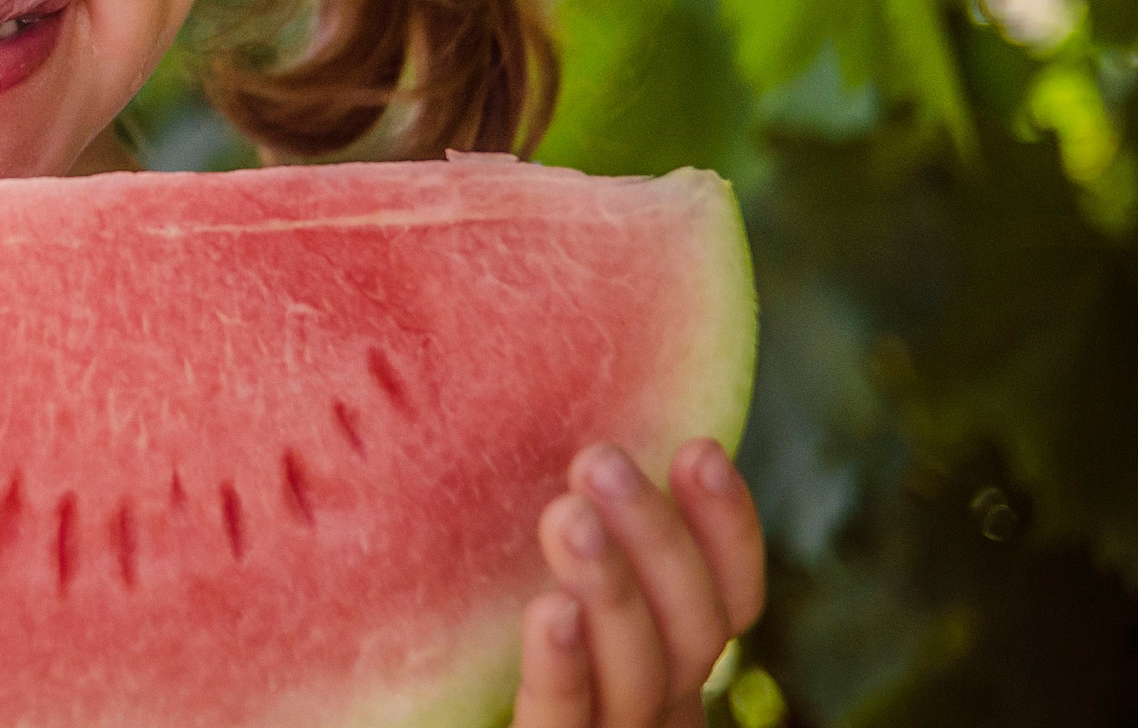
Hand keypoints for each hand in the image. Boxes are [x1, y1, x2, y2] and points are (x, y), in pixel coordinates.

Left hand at [512, 438, 764, 727]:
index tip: (700, 449)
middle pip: (691, 634)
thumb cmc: (486, 673)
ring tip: (570, 513)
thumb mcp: (543, 603)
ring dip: (612, 590)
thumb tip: (578, 438)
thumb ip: (574, 542)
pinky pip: (565, 726)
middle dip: (657, 541)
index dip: (727, 532)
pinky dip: (565, 670)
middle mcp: (653, 715)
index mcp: (662, 672)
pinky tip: (551, 612)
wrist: (410, 724)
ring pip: (640, 679)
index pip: (727, 603)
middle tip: (600, 460)